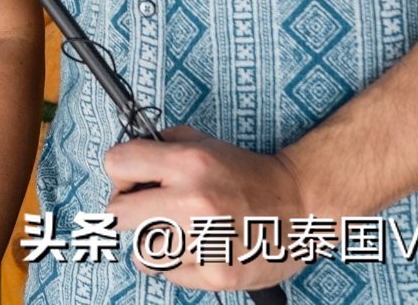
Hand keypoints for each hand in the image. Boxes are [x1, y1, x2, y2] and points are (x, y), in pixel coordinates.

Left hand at [102, 126, 311, 292]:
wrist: (300, 206)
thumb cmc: (247, 175)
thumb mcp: (205, 142)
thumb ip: (161, 145)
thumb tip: (125, 163)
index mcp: (189, 163)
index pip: (116, 163)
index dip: (121, 173)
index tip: (133, 181)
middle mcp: (194, 201)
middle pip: (117, 214)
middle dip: (128, 212)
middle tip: (148, 211)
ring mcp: (206, 242)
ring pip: (142, 252)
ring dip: (154, 244)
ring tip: (178, 233)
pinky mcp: (218, 275)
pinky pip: (170, 275)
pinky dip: (178, 266)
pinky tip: (199, 249)